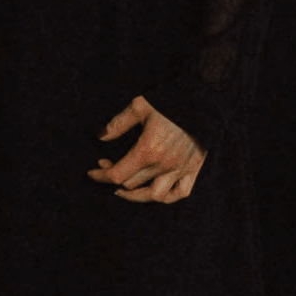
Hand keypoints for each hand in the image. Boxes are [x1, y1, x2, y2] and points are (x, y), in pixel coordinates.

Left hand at [88, 95, 205, 203]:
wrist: (203, 98)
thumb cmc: (170, 100)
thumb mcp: (139, 106)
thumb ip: (118, 124)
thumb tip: (100, 136)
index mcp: (147, 150)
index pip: (117, 175)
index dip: (100, 176)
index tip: (93, 172)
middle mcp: (164, 165)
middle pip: (131, 184)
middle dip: (114, 178)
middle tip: (108, 167)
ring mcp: (181, 169)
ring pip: (154, 195)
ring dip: (136, 195)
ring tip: (126, 189)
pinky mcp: (194, 168)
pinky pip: (181, 193)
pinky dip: (167, 197)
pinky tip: (155, 191)